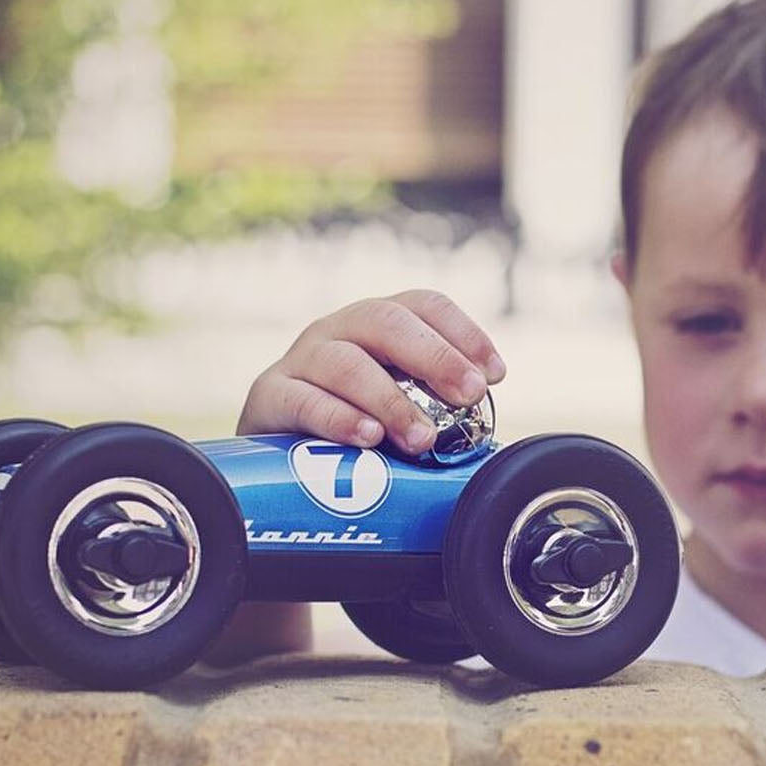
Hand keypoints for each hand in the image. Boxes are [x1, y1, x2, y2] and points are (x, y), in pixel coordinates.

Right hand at [237, 289, 505, 455]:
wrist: (273, 461)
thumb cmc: (353, 436)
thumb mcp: (399, 414)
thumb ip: (435, 416)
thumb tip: (486, 449)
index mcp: (377, 325)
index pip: (423, 305)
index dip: (463, 333)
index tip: (495, 375)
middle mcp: (339, 330)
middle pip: (387, 323)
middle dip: (435, 358)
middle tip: (469, 395)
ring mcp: (301, 360)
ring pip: (347, 363)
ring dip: (391, 399)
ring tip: (421, 438)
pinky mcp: (270, 397)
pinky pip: (304, 400)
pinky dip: (340, 418)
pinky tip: (368, 438)